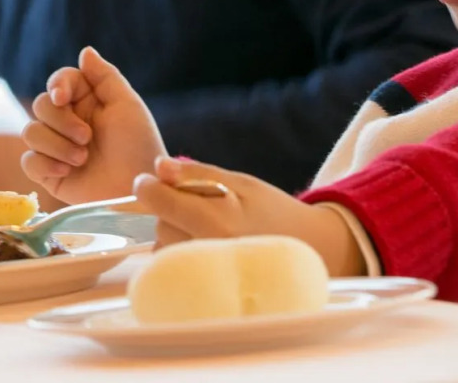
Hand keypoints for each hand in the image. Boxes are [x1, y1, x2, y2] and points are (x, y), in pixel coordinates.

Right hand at [21, 46, 166, 203]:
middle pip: (40, 105)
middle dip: (61, 120)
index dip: (57, 85)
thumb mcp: (127, 106)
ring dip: (56, 144)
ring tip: (83, 158)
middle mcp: (68, 123)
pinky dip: (45, 163)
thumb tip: (85, 51)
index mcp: (86, 102)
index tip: (63, 97)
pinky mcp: (49, 175)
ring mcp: (56, 149)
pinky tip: (67, 171)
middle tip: (86, 137)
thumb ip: (105, 77)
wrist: (138, 190)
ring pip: (30, 132)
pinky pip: (28, 162)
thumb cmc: (139, 146)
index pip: (59, 82)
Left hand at [135, 156, 363, 277]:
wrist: (309, 251)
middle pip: (160, 224)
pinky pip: (174, 269)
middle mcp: (208, 252)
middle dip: (170, 209)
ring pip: (164, 247)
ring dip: (175, 233)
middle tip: (200, 207)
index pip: (159, 201)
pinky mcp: (205, 291)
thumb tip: (159, 166)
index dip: (148, 187)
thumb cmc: (273, 211)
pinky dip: (181, 254)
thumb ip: (197, 174)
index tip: (148, 182)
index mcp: (216, 221)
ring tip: (207, 230)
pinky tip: (205, 247)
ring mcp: (207, 276)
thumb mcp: (240, 182)